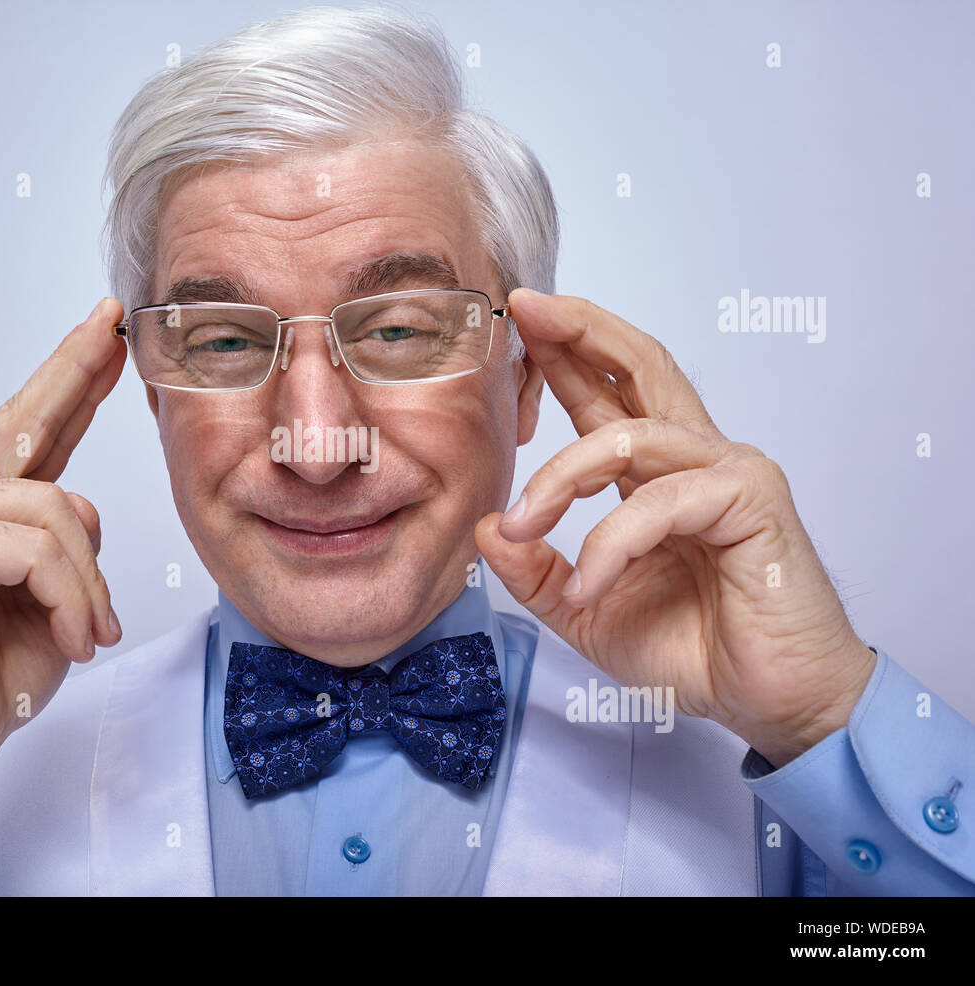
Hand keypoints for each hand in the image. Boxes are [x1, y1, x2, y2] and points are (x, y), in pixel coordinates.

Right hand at [0, 298, 127, 798]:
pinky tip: (71, 638)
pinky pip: (38, 548)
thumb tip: (83, 508)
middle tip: (109, 321)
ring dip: (88, 584)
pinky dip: (69, 598)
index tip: (103, 338)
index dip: (70, 384)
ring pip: (56, 511)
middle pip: (25, 421)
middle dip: (73, 370)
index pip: (32, 433)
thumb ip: (65, 546)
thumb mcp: (52, 602)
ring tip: (89, 636)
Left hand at [475, 289, 875, 766]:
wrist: (769, 701)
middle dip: (580, 331)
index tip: (517, 321)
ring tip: (522, 527)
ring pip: (629, 437)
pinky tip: (589, 587)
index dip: (565, 354)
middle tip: (526, 308)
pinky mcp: (752, 502)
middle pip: (641, 366)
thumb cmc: (694, 649)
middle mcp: (695, 459)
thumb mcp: (586, 611)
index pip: (607, 395)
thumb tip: (486, 530)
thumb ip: (538, 572)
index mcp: (658, 475)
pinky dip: (611, 544)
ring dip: (560, 478)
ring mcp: (729, 472)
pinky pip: (661, 503)